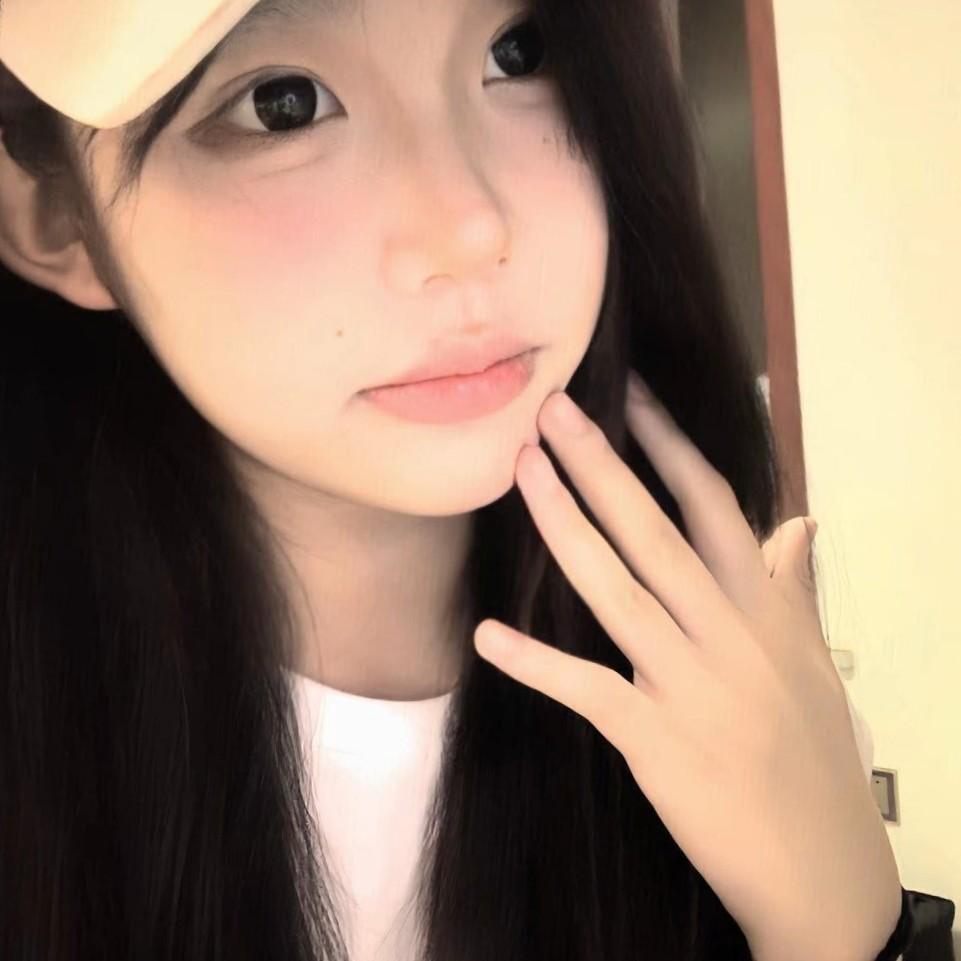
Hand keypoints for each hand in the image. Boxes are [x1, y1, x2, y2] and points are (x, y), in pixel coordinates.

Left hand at [473, 370, 901, 960]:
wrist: (822, 872)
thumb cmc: (814, 761)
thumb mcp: (814, 666)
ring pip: (617, 590)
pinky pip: (586, 689)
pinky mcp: (655, 742)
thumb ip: (793, 590)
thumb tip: (798, 521)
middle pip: (654, 531)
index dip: (670, 446)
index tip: (631, 395)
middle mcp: (729, 634)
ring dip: (564, 527)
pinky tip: (487, 634)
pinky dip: (535, 662)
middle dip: (600, 464)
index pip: (714, 507)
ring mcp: (691, 686)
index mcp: (766, 610)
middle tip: (550, 409)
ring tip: (521, 473)